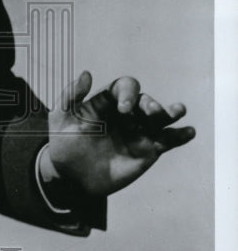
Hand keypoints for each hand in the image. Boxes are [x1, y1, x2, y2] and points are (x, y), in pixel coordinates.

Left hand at [42, 70, 195, 197]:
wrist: (70, 176)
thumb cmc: (63, 143)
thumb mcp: (60, 118)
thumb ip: (70, 95)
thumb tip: (86, 73)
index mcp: (107, 102)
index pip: (124, 88)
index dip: (127, 93)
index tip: (123, 109)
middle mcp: (126, 114)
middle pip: (145, 101)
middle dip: (150, 104)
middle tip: (150, 112)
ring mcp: (138, 132)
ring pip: (159, 119)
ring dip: (170, 112)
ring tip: (178, 110)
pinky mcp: (147, 151)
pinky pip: (167, 141)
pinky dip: (180, 136)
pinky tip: (190, 132)